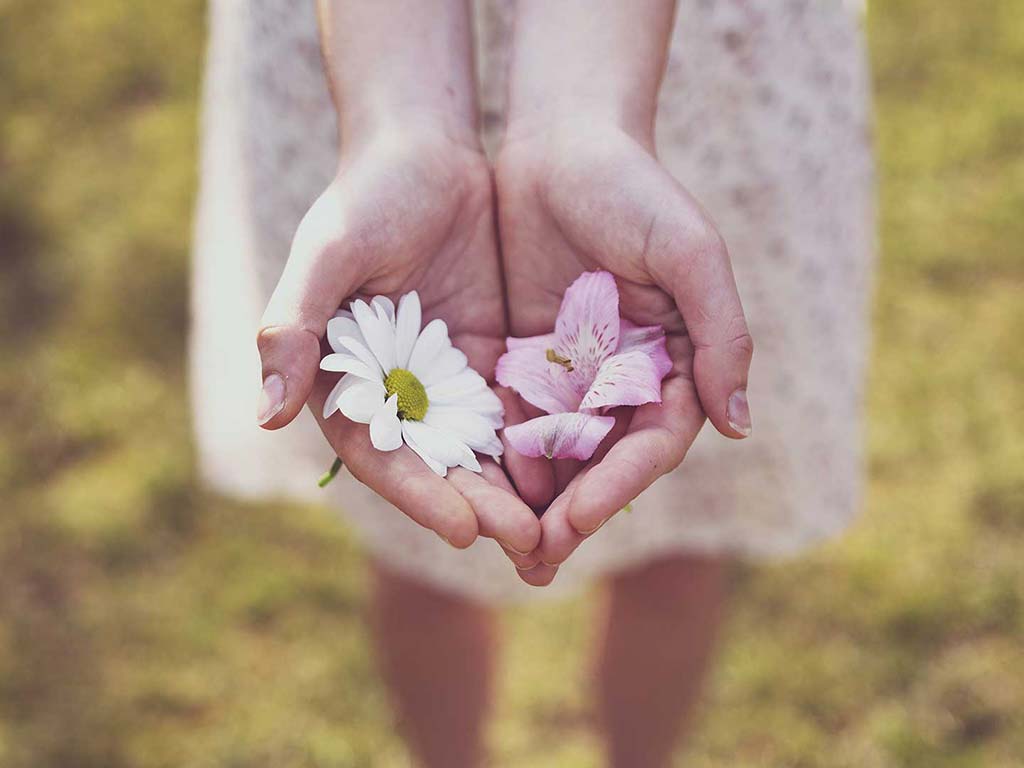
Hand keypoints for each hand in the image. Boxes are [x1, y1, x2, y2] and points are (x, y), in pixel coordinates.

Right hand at [256, 129, 541, 561]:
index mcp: (344, 381)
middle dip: (480, 506)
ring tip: (558, 527)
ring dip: (516, 491)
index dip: (420, 494)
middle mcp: (393, 393)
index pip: (381, 453)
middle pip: (438, 465)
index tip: (464, 527)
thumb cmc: (365, 196)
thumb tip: (264, 416)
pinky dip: (541, 444)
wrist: (424, 153)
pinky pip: (516, 411)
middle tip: (528, 542)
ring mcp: (444, 380)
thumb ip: (294, 328)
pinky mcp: (489, 360)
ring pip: (482, 449)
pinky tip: (580, 472)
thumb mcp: (327, 254)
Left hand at [495, 122, 753, 583]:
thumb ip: (720, 333)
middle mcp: (624, 377)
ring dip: (530, 500)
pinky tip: (469, 487)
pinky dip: (494, 453)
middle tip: (535, 561)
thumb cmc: (635, 187)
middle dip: (571, 512)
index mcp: (673, 361)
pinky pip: (509, 413)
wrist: (561, 140)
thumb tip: (740, 425)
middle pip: (600, 461)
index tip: (578, 520)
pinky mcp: (523, 356)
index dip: (617, 485)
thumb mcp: (689, 252)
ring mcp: (573, 372)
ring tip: (501, 546)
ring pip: (553, 450)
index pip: (649, 442)